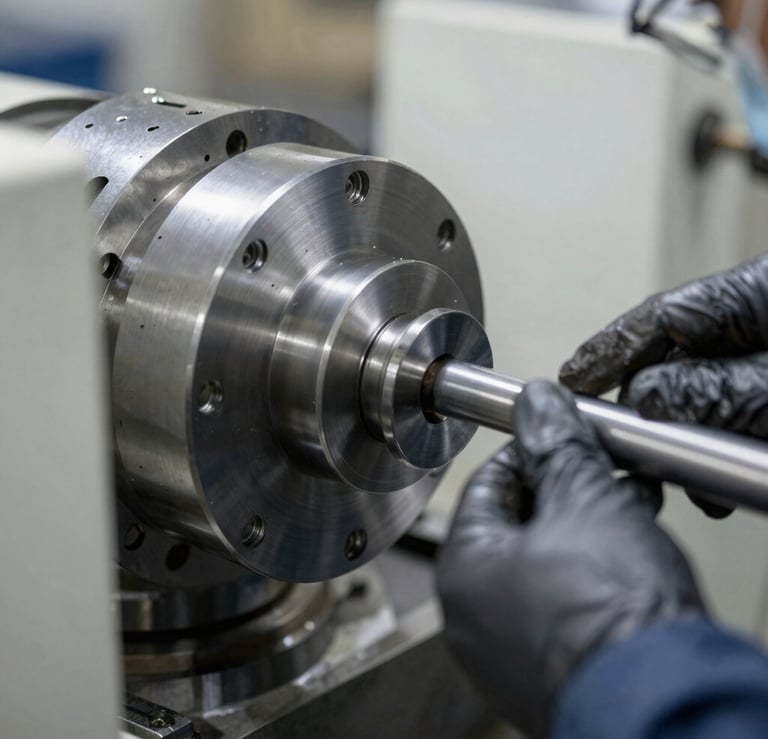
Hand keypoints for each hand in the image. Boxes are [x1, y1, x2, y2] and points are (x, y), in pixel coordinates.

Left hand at [437, 381, 703, 736]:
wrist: (661, 704)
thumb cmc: (611, 614)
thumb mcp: (584, 500)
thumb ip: (556, 445)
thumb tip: (537, 402)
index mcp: (463, 568)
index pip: (486, 483)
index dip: (530, 450)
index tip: (560, 434)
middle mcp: (473, 614)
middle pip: (516, 522)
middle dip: (567, 487)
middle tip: (603, 467)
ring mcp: (507, 648)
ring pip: (543, 562)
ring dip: (586, 524)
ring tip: (630, 500)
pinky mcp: (546, 671)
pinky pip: (560, 601)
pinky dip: (589, 570)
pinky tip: (629, 550)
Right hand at [559, 255, 767, 516]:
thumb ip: (713, 391)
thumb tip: (645, 399)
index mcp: (762, 295)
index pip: (662, 315)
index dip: (608, 348)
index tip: (572, 378)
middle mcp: (760, 330)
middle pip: (676, 360)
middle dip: (649, 409)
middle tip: (626, 443)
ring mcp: (763, 369)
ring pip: (701, 400)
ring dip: (686, 441)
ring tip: (687, 477)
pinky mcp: (765, 409)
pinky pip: (729, 423)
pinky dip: (717, 454)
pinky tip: (716, 484)